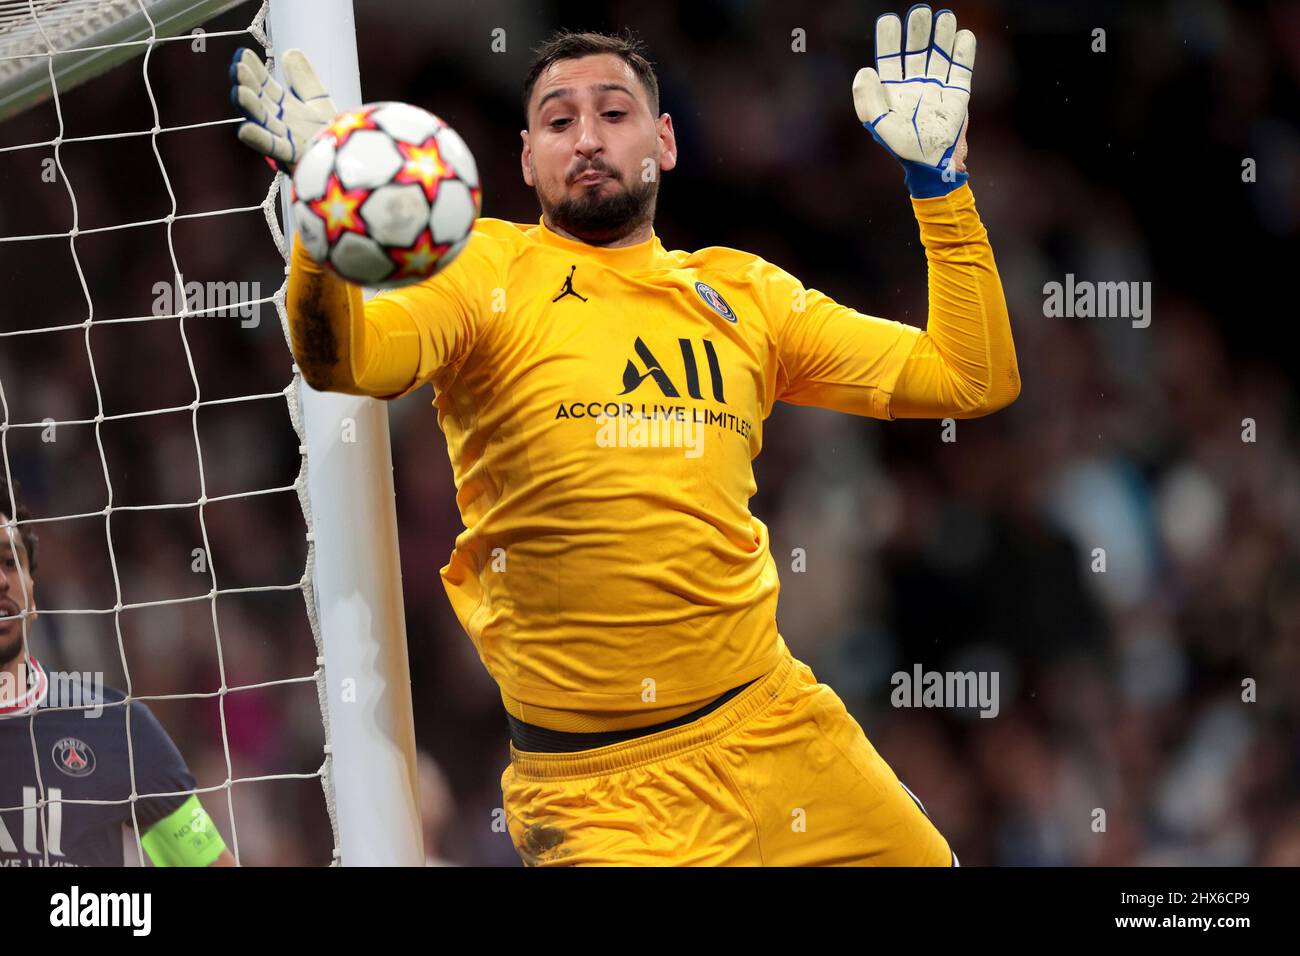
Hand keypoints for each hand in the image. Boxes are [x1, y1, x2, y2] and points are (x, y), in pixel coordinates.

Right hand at [230, 48, 336, 171]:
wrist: (352, 159)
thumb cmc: (336, 134)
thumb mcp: (319, 102)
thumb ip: (304, 79)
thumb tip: (289, 51)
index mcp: (288, 111)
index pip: (266, 88)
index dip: (255, 72)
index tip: (242, 55)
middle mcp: (283, 124)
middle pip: (262, 103)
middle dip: (250, 87)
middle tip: (237, 69)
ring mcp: (288, 141)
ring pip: (266, 123)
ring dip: (251, 109)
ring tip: (237, 92)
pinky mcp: (296, 158)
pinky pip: (276, 148)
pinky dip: (261, 140)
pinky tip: (244, 128)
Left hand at [852, 5, 975, 197]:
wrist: (931, 166)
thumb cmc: (902, 148)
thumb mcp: (878, 125)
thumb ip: (868, 99)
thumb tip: (865, 70)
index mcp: (893, 91)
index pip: (891, 59)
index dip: (890, 40)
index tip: (889, 20)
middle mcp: (915, 85)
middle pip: (916, 51)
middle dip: (917, 32)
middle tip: (920, 11)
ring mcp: (937, 88)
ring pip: (939, 55)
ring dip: (942, 36)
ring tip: (944, 17)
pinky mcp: (957, 95)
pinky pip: (961, 70)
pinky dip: (964, 53)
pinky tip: (964, 35)